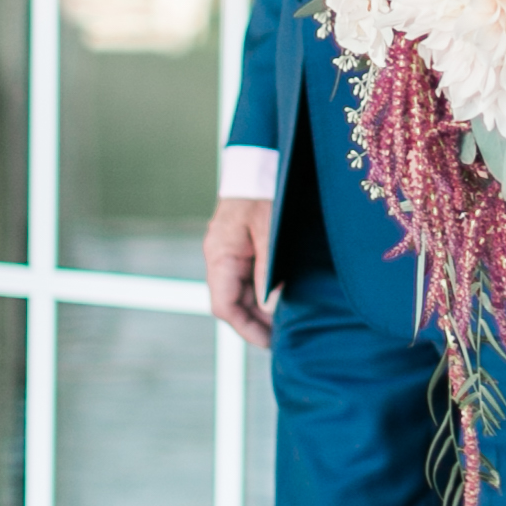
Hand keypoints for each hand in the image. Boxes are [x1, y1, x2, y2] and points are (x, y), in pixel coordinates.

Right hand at [205, 196, 273, 348]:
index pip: (224, 306)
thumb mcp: (268, 232)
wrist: (259, 163)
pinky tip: (281, 301)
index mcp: (219, 257)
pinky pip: (248, 279)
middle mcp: (220, 259)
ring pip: (241, 293)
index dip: (245, 328)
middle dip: (256, 323)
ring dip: (260, 310)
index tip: (269, 341)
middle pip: (233, 303)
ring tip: (285, 325)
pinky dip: (263, 294)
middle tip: (283, 338)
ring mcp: (230, 254)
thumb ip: (267, 270)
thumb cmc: (263, 192)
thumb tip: (270, 305)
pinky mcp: (242, 248)